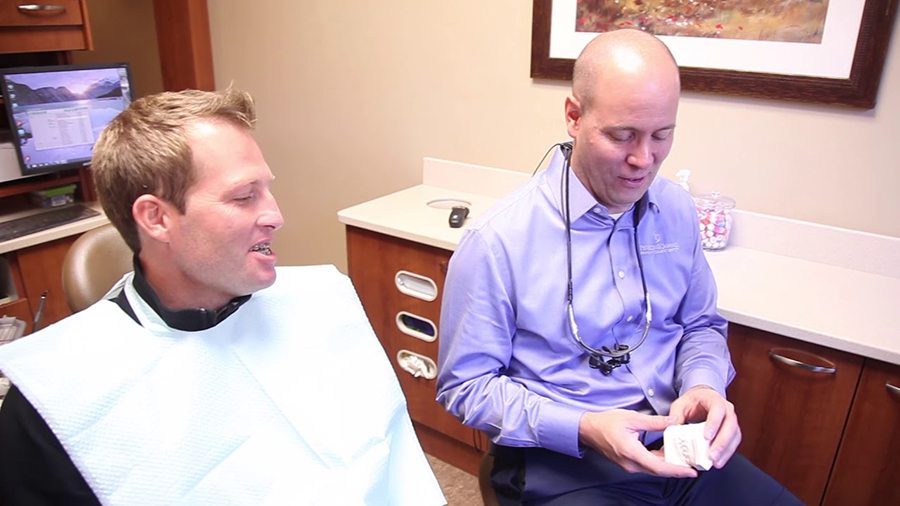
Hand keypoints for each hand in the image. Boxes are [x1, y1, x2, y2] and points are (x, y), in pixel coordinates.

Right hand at [578, 409, 697, 477]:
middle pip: (659, 471)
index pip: (659, 467)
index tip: (692, 471)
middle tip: (694, 463)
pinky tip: (668, 453)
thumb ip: (655, 422)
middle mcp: (631, 464)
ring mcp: (629, 465)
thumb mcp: (632, 418)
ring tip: (684, 457)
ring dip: (669, 465)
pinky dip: (659, 461)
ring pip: (653, 469)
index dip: (677, 470)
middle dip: (677, 469)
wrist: (588, 429)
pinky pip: (647, 465)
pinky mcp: (628, 463)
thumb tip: (674, 422)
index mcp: (632, 453)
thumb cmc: (606, 423)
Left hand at [668, 386, 740, 468]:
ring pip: (735, 436)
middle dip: (722, 442)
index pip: (718, 409)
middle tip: (712, 456)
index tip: (707, 437)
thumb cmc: (691, 402)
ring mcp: (732, 420)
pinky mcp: (733, 431)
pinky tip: (718, 462)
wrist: (701, 400)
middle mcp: (727, 409)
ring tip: (715, 463)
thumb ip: (676, 415)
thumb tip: (673, 426)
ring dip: (726, 450)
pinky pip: (734, 443)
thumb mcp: (680, 405)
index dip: (714, 423)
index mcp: (714, 399)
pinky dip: (727, 453)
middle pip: (730, 425)